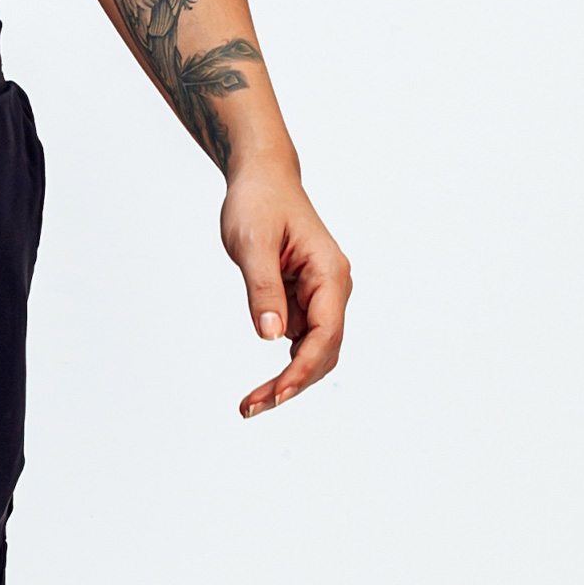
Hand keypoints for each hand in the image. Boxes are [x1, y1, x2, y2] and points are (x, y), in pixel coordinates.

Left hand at [219, 163, 351, 418]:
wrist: (260, 176)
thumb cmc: (258, 201)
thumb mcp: (252, 242)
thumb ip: (262, 288)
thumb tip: (271, 336)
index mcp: (330, 274)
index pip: (325, 334)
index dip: (302, 369)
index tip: (277, 394)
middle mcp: (333, 288)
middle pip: (322, 351)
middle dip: (292, 384)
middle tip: (252, 407)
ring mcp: (320, 294)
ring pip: (311, 350)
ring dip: (287, 378)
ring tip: (250, 402)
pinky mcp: (304, 297)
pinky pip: (298, 337)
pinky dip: (281, 360)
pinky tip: (261, 382)